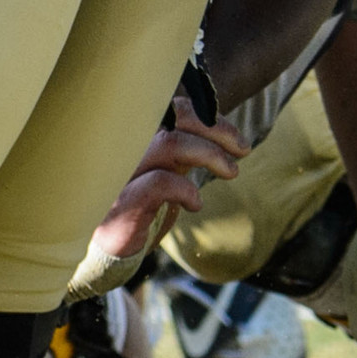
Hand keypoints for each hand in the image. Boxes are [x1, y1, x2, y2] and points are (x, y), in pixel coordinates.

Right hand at [91, 96, 246, 258]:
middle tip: (242, 149)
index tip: (234, 139)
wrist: (114, 250)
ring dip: (210, 155)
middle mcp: (124, 148)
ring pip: (170, 144)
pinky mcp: (122, 201)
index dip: (208, 117)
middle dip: (217, 130)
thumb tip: (220, 126)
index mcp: (135, 137)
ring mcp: (120, 173)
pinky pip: (161, 182)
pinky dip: (188, 190)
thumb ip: (183, 146)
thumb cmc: (144, 206)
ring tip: (231, 172)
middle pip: (173, 118)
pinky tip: (195, 204)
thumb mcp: (168, 169)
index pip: (172, 107)